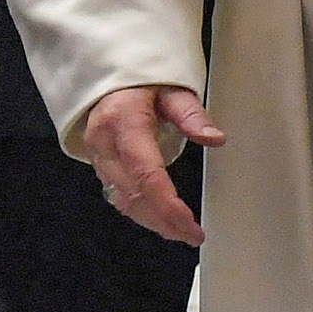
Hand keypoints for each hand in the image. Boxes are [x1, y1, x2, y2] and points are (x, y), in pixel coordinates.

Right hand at [80, 83, 224, 246]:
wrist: (106, 76)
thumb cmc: (141, 80)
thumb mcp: (172, 87)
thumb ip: (191, 114)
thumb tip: (215, 139)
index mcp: (123, 122)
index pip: (145, 173)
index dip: (167, 205)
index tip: (190, 225)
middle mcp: (104, 143)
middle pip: (132, 193)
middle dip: (162, 220)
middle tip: (192, 235)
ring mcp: (97, 156)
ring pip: (122, 199)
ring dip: (151, 221)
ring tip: (180, 232)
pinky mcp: (99, 163)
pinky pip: (117, 194)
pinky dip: (139, 210)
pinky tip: (159, 218)